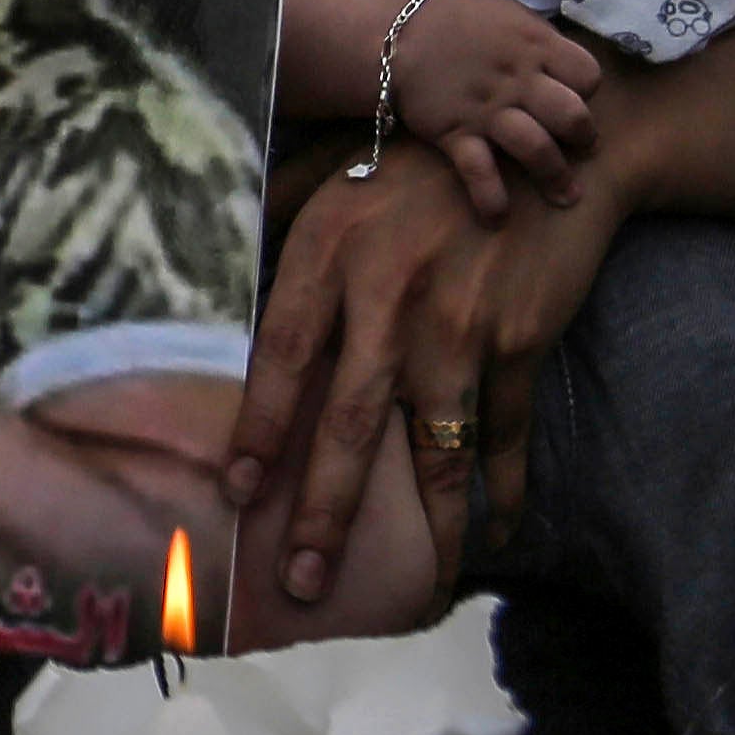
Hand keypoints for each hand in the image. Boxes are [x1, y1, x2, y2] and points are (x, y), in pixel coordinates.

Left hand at [229, 139, 611, 604]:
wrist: (537, 143)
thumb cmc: (412, 162)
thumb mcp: (327, 173)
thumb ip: (267, 219)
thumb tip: (198, 267)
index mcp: (328, 254)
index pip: (280, 357)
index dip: (258, 430)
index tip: (237, 495)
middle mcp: (390, 298)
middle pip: (350, 424)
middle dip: (326, 513)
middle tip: (303, 582)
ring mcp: (460, 327)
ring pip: (437, 448)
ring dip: (424, 526)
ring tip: (411, 590)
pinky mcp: (520, 341)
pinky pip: (507, 432)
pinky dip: (503, 488)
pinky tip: (491, 532)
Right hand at [387, 0, 600, 218]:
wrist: (395, 34)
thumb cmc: (459, 23)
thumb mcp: (509, 15)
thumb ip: (543, 42)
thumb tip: (570, 72)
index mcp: (535, 46)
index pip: (588, 75)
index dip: (588, 90)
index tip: (577, 98)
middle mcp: (517, 80)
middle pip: (571, 116)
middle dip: (584, 138)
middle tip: (582, 148)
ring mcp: (486, 110)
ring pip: (535, 148)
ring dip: (555, 176)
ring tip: (566, 196)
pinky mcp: (454, 133)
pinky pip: (478, 171)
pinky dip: (490, 197)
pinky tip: (498, 217)